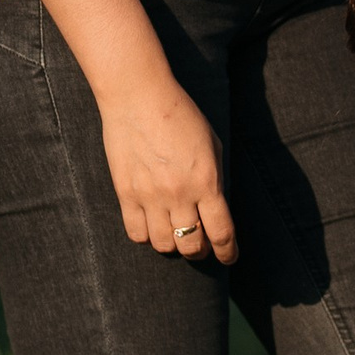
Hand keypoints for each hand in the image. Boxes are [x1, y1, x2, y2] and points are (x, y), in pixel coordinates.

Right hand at [97, 69, 236, 261]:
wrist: (138, 97)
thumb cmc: (180, 115)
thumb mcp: (212, 144)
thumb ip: (216, 179)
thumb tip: (217, 209)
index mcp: (206, 181)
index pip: (222, 233)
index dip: (228, 252)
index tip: (229, 257)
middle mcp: (179, 194)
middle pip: (192, 246)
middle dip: (201, 251)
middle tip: (201, 245)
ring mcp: (150, 196)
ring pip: (164, 245)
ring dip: (174, 245)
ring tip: (175, 234)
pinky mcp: (126, 193)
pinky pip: (136, 233)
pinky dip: (147, 237)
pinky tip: (152, 226)